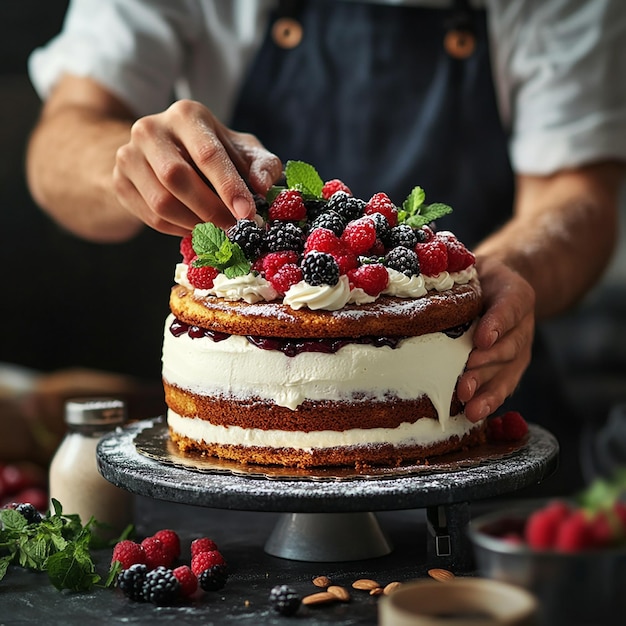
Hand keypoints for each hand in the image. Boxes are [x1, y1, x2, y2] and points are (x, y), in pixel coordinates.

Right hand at [113, 99, 282, 234]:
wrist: (163, 152)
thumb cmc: (214, 152)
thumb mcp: (242, 152)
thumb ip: (262, 165)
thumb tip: (262, 185)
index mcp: (186, 115)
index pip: (207, 154)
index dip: (229, 187)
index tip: (248, 214)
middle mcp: (151, 129)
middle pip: (177, 177)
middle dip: (211, 210)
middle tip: (235, 230)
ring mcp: (128, 155)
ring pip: (161, 202)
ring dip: (195, 224)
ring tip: (218, 231)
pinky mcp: (119, 181)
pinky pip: (151, 217)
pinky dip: (179, 230)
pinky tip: (197, 229)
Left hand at [457, 256, 534, 421]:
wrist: (499, 286)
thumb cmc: (479, 279)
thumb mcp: (473, 269)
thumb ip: (459, 275)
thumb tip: (421, 282)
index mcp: (515, 295)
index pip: (508, 308)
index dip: (496, 325)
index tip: (481, 339)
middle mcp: (522, 325)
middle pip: (508, 348)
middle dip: (486, 367)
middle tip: (465, 381)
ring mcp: (518, 349)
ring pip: (507, 372)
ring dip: (487, 391)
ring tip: (470, 406)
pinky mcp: (510, 367)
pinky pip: (503, 386)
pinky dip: (490, 401)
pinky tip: (474, 415)